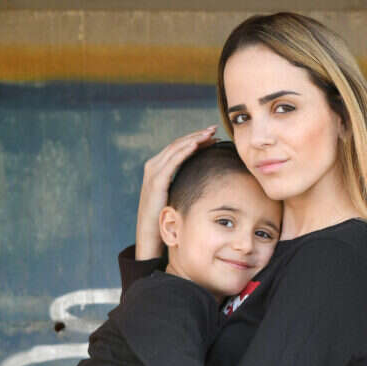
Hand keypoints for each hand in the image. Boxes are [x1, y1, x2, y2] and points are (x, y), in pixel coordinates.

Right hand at [135, 127, 217, 259]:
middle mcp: (154, 167)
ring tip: (210, 134)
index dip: (196, 140)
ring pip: (175, 149)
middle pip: (178, 145)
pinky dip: (184, 152)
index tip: (214, 136)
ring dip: (193, 139)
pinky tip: (197, 145)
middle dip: (197, 136)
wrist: (151, 236)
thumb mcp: (178, 196)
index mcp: (159, 169)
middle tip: (215, 129)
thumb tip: (207, 179)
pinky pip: (171, 162)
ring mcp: (153, 174)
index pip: (179, 148)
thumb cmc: (167, 218)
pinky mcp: (156, 183)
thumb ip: (187, 184)